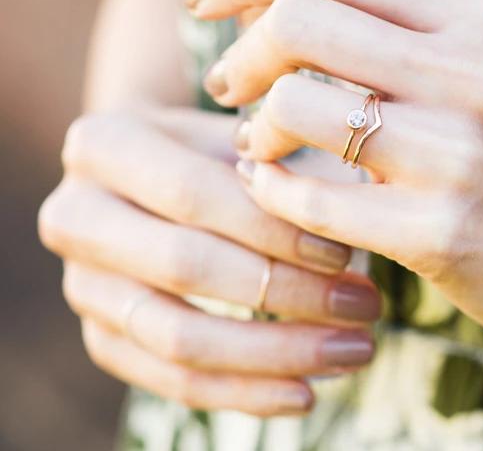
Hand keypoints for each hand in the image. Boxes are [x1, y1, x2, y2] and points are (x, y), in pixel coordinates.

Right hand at [38, 107, 379, 415]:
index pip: (196, 195)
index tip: (345, 253)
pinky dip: (242, 392)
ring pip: (177, 337)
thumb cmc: (209, 145)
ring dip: (275, 353)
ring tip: (353, 351)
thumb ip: (283, 160)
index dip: (273, 228)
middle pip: (186, 268)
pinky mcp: (100, 336)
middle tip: (364, 306)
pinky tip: (304, 392)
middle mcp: (75, 216)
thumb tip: (349, 206)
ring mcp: (81, 284)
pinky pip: (169, 380)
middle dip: (287, 293)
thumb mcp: (239, 131)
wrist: (144, 169)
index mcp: (104, 145)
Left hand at [187, 0, 482, 345]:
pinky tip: (278, 187)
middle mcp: (465, 69)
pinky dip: (272, 189)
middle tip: (229, 81)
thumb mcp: (477, 49)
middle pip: (295, 21)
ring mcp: (453, 152)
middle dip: (239, 52)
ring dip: (255, 129)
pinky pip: (309, 197)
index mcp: (469, 10)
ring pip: (292, 108)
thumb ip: (388, 14)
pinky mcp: (436, 231)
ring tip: (262, 144)